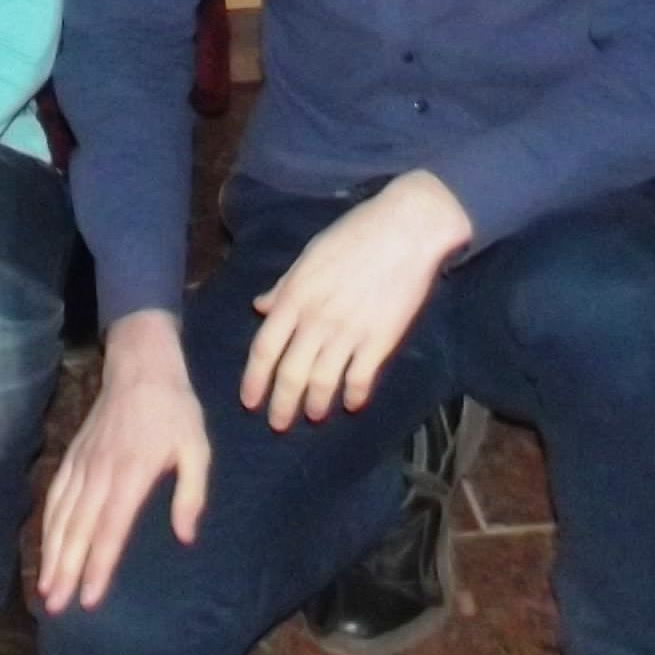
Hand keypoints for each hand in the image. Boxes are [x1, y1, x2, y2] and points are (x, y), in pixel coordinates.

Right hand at [37, 309, 208, 614]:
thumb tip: (185, 536)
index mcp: (131, 473)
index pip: (110, 528)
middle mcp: (99, 472)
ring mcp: (82, 463)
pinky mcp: (73, 455)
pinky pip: (55, 494)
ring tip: (46, 589)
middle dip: (66, 570)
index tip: (89, 599)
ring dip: (52, 553)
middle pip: (78, 529)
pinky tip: (44, 547)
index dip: (98, 566)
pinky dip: (47, 524)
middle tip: (56, 607)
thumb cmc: (175, 410)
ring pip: (61, 515)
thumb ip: (192, 493)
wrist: (141, 365)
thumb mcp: (197, 448)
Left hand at [238, 171, 469, 429]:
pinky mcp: (380, 340)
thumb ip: (284, 286)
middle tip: (278, 425)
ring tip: (314, 416)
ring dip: (317, 404)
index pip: (265, 348)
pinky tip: (352, 404)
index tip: (250, 401)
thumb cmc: (354, 236)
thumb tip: (260, 307)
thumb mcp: (309, 255)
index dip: (254, 379)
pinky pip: (361, 378)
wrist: (404, 229)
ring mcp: (349, 331)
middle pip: (291, 373)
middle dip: (282, 404)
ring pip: (324, 381)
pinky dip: (354, 395)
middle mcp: (316, 319)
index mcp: (295, 296)